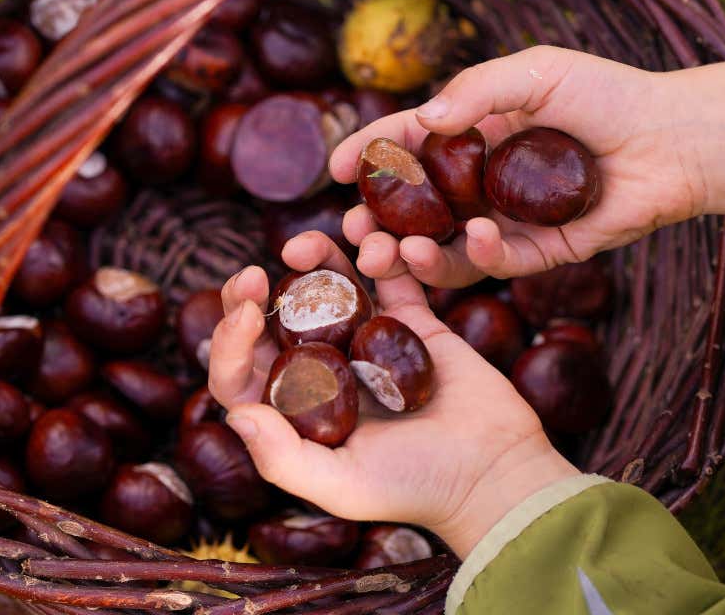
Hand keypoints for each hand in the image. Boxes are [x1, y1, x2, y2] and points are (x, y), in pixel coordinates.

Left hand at [208, 231, 577, 556]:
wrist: (495, 470)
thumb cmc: (414, 487)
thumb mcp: (343, 485)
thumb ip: (283, 458)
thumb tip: (236, 413)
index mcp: (295, 414)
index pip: (242, 374)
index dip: (229, 343)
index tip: (244, 313)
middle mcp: (323, 375)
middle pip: (272, 324)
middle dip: (254, 294)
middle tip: (255, 274)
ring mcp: (365, 345)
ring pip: (326, 292)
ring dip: (312, 262)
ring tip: (304, 245)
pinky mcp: (411, 323)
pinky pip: (389, 279)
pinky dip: (379, 254)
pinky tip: (370, 238)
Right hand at [329, 46, 724, 286]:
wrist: (676, 140)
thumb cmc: (609, 95)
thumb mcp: (536, 72)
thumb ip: (476, 91)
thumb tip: (421, 123)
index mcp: (475, 130)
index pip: (409, 145)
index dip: (370, 155)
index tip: (333, 169)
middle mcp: (483, 178)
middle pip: (416, 206)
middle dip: (377, 221)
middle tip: (352, 232)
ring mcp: (508, 217)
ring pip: (446, 244)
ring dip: (412, 253)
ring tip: (390, 254)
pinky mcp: (540, 252)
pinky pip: (496, 263)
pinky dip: (478, 256)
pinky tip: (477, 237)